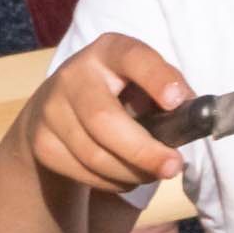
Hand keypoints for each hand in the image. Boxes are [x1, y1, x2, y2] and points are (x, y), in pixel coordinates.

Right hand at [20, 33, 195, 201]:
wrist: (55, 108)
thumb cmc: (118, 91)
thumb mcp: (142, 80)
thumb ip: (167, 92)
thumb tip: (192, 117)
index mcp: (109, 51)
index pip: (133, 58)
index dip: (156, 78)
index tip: (177, 101)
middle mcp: (74, 75)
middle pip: (104, 119)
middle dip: (143, 149)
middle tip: (173, 167)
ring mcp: (51, 110)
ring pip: (93, 153)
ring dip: (131, 172)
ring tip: (155, 172)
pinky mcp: (41, 143)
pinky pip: (82, 171)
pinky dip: (112, 181)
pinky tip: (127, 176)